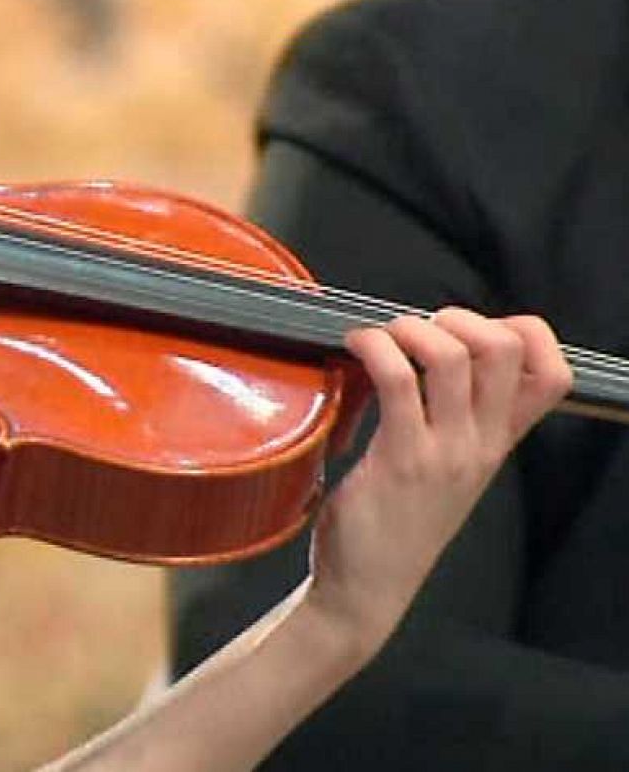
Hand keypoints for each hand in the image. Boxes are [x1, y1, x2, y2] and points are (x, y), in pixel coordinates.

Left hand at [304, 308, 571, 648]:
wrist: (367, 591)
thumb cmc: (395, 525)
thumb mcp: (445, 471)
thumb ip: (449, 422)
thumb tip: (421, 356)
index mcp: (498, 444)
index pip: (552, 373)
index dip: (520, 331)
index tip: (467, 331)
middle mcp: (482, 444)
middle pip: (506, 348)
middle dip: (458, 317)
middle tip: (414, 331)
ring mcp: (446, 452)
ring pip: (453, 356)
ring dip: (411, 327)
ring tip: (381, 337)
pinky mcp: (400, 460)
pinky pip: (397, 380)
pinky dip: (373, 346)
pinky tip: (354, 347)